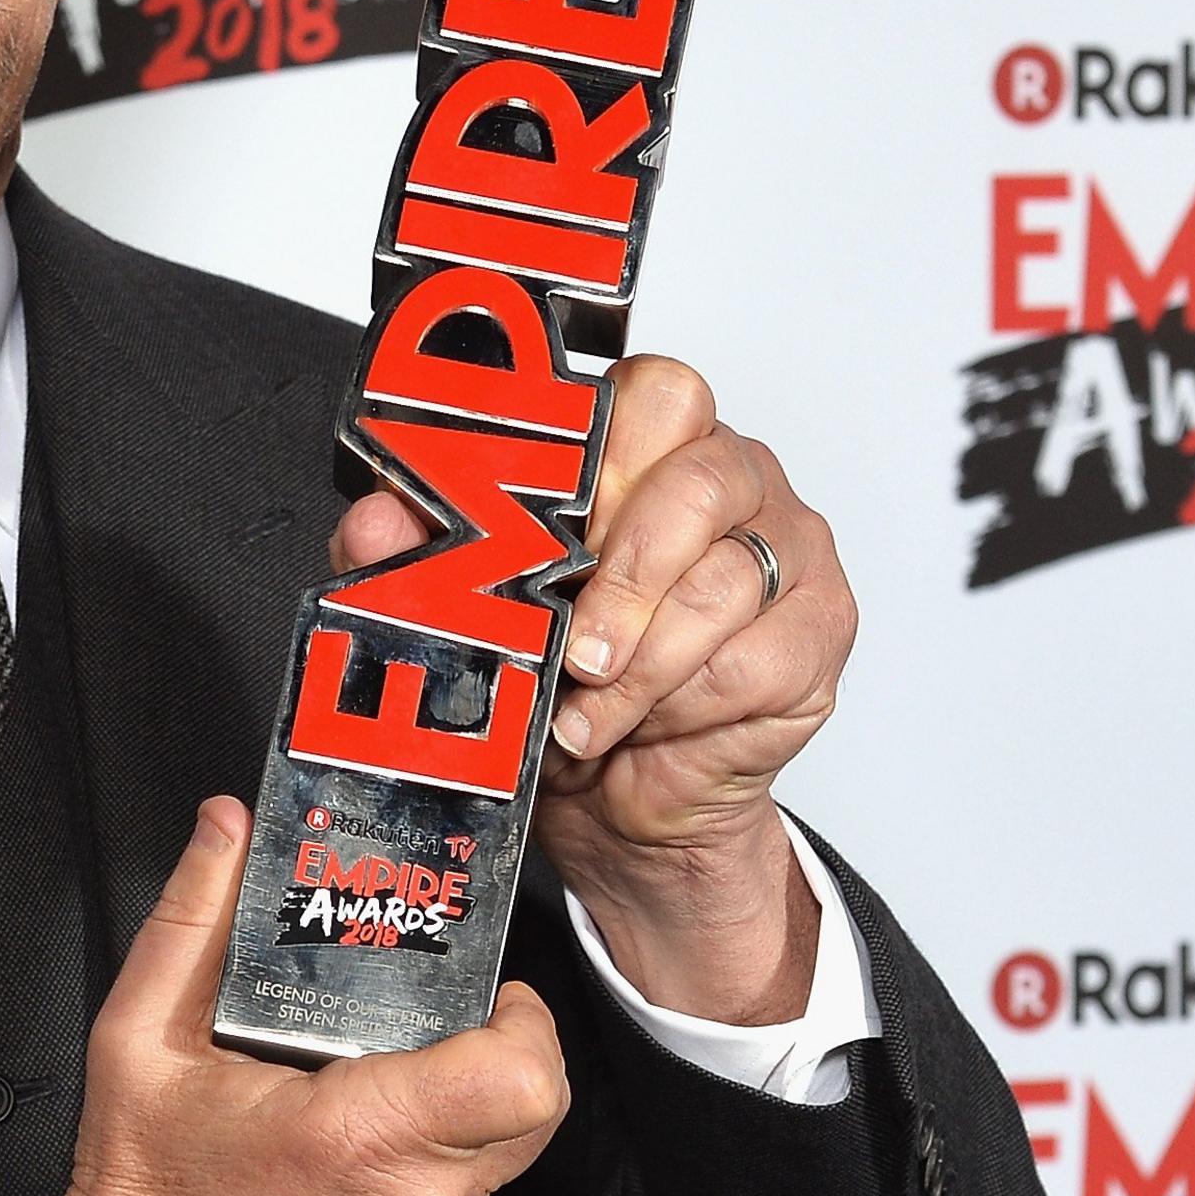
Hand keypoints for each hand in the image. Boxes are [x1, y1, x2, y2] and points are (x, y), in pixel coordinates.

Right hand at [0, 798, 567, 1195]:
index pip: (521, 1074)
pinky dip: (443, 1168)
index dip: (521, 1018)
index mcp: (355, 1139)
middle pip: (539, 1110)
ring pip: (509, 1158)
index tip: (477, 990)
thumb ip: (192, 918)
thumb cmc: (135, 1194)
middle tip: (442, 1021)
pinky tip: (370, 1150)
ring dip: (472, 1111)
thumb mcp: (138, 1037)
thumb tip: (227, 829)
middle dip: (508, 1051)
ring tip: (391, 1081)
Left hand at [329, 353, 852, 1024]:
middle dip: (625, 576)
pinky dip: (682, 706)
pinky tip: (640, 726)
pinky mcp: (820, 631)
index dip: (602, 462)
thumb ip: (421, 555)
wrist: (623, 801)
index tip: (546, 533)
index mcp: (650, 443)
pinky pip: (755, 659)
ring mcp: (789, 550)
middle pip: (701, 482)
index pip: (655, 394)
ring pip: (727, 583)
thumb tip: (374, 521)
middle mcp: (732, 478)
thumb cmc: (559, 683)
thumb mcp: (473, 612)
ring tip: (585, 710)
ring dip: (641, 665)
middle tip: (572, 648)